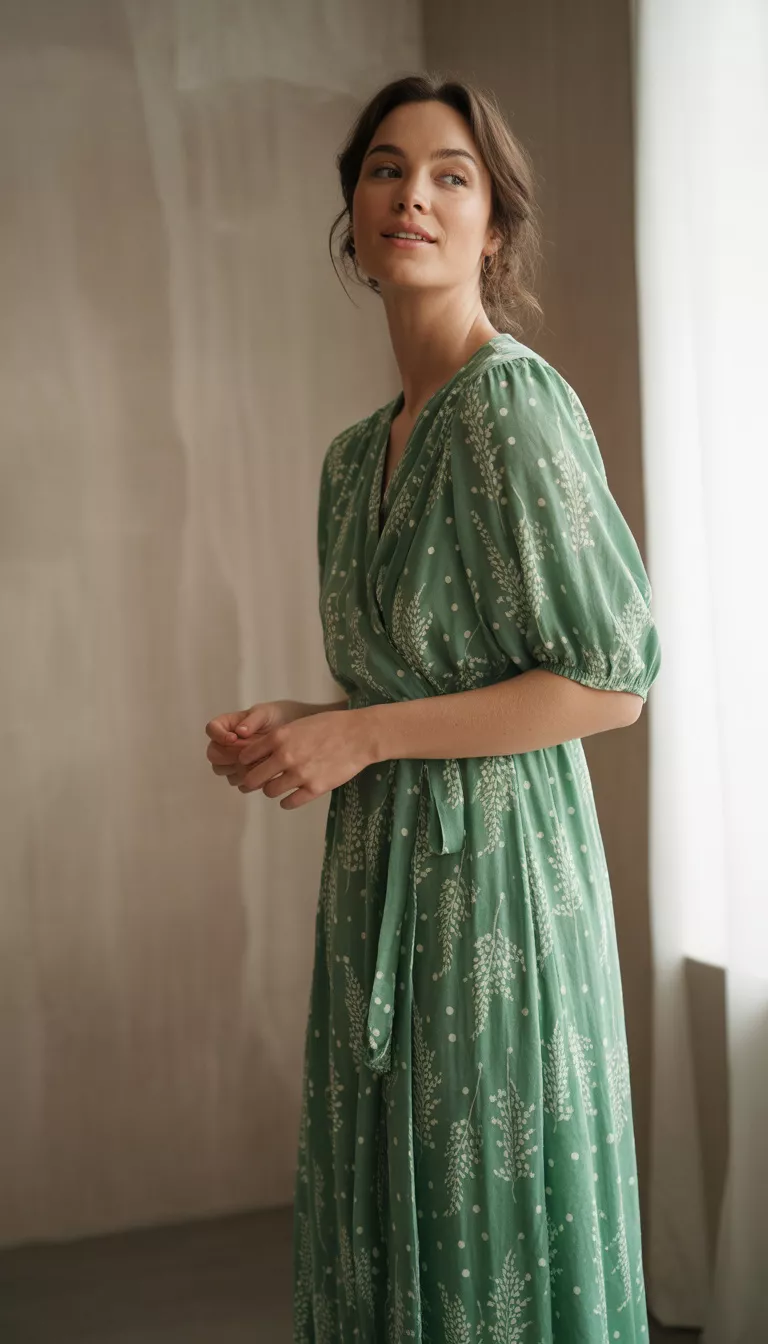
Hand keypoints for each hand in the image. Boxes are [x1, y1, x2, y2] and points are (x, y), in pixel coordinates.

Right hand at [205, 700, 310, 787]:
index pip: (211, 729)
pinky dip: (248, 780)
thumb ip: (252, 720)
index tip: (233, 738)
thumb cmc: (276, 717)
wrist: (293, 733)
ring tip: (259, 762)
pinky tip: (263, 773)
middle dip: (229, 756)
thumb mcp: (266, 713)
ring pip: (223, 771)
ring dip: (239, 769)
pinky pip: (237, 782)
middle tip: (246, 755)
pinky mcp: (243, 774)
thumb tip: (239, 731)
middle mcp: (225, 744)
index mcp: (227, 725)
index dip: (218, 736)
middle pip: (214, 754)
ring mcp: (232, 761)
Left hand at [236, 708, 374, 809]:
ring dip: (271, 790)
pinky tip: (290, 796)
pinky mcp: (314, 789)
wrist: (359, 735)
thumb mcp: (298, 724)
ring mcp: (299, 774)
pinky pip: (289, 803)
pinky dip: (286, 801)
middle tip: (255, 782)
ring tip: (278, 786)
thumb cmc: (331, 725)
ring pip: (270, 791)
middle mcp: (285, 756)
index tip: (250, 765)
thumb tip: (260, 752)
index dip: (245, 762)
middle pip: (252, 778)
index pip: (246, 755)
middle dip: (251, 781)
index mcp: (279, 737)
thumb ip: (278, 738)